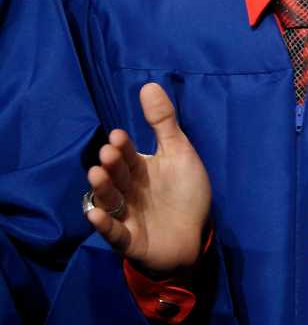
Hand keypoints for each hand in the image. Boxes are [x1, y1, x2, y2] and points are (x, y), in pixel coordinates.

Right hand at [85, 83, 210, 273]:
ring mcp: (127, 215)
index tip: (119, 136)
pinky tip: (96, 214)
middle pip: (117, 176)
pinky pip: (114, 232)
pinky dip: (104, 224)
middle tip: (109, 153)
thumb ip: (164, 122)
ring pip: (110, 201)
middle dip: (113, 165)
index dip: (124, 148)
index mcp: (139, 170)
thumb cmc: (185, 193)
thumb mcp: (179, 154)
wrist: (194, 237)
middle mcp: (128, 191)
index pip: (128, 155)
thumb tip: (149, 84)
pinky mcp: (130, 240)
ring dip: (103, 189)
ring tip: (98, 174)